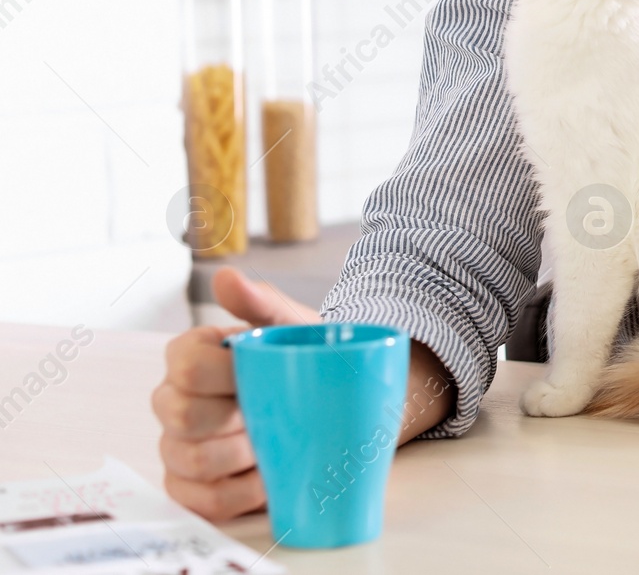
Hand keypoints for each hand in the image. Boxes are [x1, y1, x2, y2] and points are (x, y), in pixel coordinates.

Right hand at [151, 267, 318, 520]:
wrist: (328, 396)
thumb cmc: (299, 356)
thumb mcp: (289, 325)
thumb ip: (259, 301)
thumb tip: (226, 277)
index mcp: (188, 355)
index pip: (185, 365)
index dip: (226, 374)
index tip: (264, 373)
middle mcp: (172, 401)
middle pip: (184, 416)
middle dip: (237, 417)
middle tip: (275, 411)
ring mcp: (176, 446)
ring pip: (191, 459)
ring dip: (241, 455)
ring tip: (275, 442)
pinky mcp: (190, 486)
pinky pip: (200, 500)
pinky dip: (239, 493)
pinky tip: (267, 478)